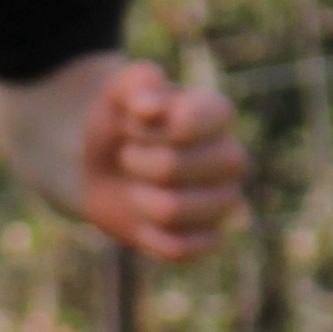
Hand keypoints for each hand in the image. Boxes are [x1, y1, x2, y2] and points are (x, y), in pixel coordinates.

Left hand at [76, 59, 245, 262]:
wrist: (102, 164)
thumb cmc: (118, 122)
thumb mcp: (118, 91)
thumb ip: (137, 83)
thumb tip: (150, 106)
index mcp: (217, 114)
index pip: (185, 124)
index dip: (145, 127)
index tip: (131, 121)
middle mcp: (230, 158)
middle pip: (173, 168)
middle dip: (136, 162)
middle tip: (129, 155)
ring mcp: (224, 201)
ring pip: (173, 211)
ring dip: (138, 198)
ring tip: (136, 186)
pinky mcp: (209, 238)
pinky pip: (179, 248)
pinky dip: (147, 235)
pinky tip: (144, 218)